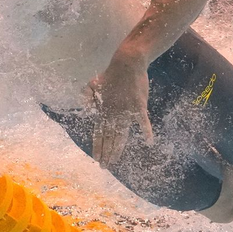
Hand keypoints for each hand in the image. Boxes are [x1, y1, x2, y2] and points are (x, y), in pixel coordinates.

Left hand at [87, 52, 153, 168]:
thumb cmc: (111, 74)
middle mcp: (113, 114)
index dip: (98, 147)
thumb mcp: (93, 84)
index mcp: (103, 111)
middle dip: (106, 154)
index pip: (99, 134)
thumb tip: (84, 107)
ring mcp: (126, 111)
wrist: (127, 64)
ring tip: (114, 161)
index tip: (97, 159)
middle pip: (109, 139)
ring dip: (117, 149)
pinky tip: (148, 142)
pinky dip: (146, 132)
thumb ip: (87, 96)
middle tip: (104, 167)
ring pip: (121, 135)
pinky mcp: (138, 106)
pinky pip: (143, 122)